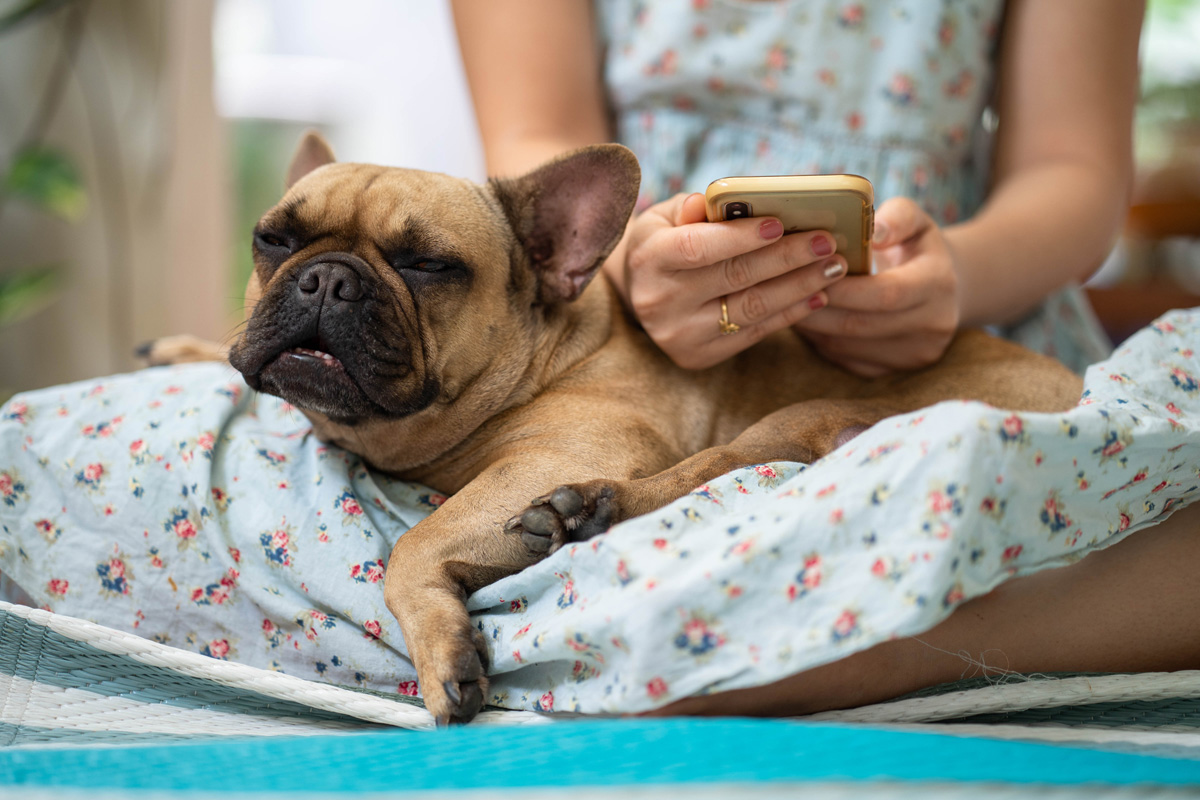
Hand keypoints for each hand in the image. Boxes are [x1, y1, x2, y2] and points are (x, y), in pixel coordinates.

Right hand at [617, 193, 847, 369]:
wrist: (641, 294)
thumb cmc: (664, 243)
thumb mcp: (665, 217)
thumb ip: (693, 207)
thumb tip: (717, 200)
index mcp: (649, 259)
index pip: (698, 247)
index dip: (740, 237)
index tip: (781, 223)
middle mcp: (660, 301)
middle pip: (734, 277)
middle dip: (787, 257)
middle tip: (827, 242)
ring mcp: (680, 334)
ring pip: (751, 308)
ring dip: (799, 286)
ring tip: (833, 268)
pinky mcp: (699, 356)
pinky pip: (754, 333)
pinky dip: (790, 313)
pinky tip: (817, 294)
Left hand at [793, 197, 959, 376]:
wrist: (942, 288)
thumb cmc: (915, 246)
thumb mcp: (913, 220)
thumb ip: (896, 217)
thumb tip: (872, 231)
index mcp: (938, 284)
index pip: (886, 294)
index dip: (845, 289)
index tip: (811, 273)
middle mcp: (933, 325)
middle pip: (861, 324)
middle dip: (818, 308)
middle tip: (783, 291)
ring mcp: (915, 354)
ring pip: (847, 346)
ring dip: (812, 327)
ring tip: (785, 304)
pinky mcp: (894, 370)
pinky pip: (846, 359)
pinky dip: (819, 341)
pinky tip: (804, 321)